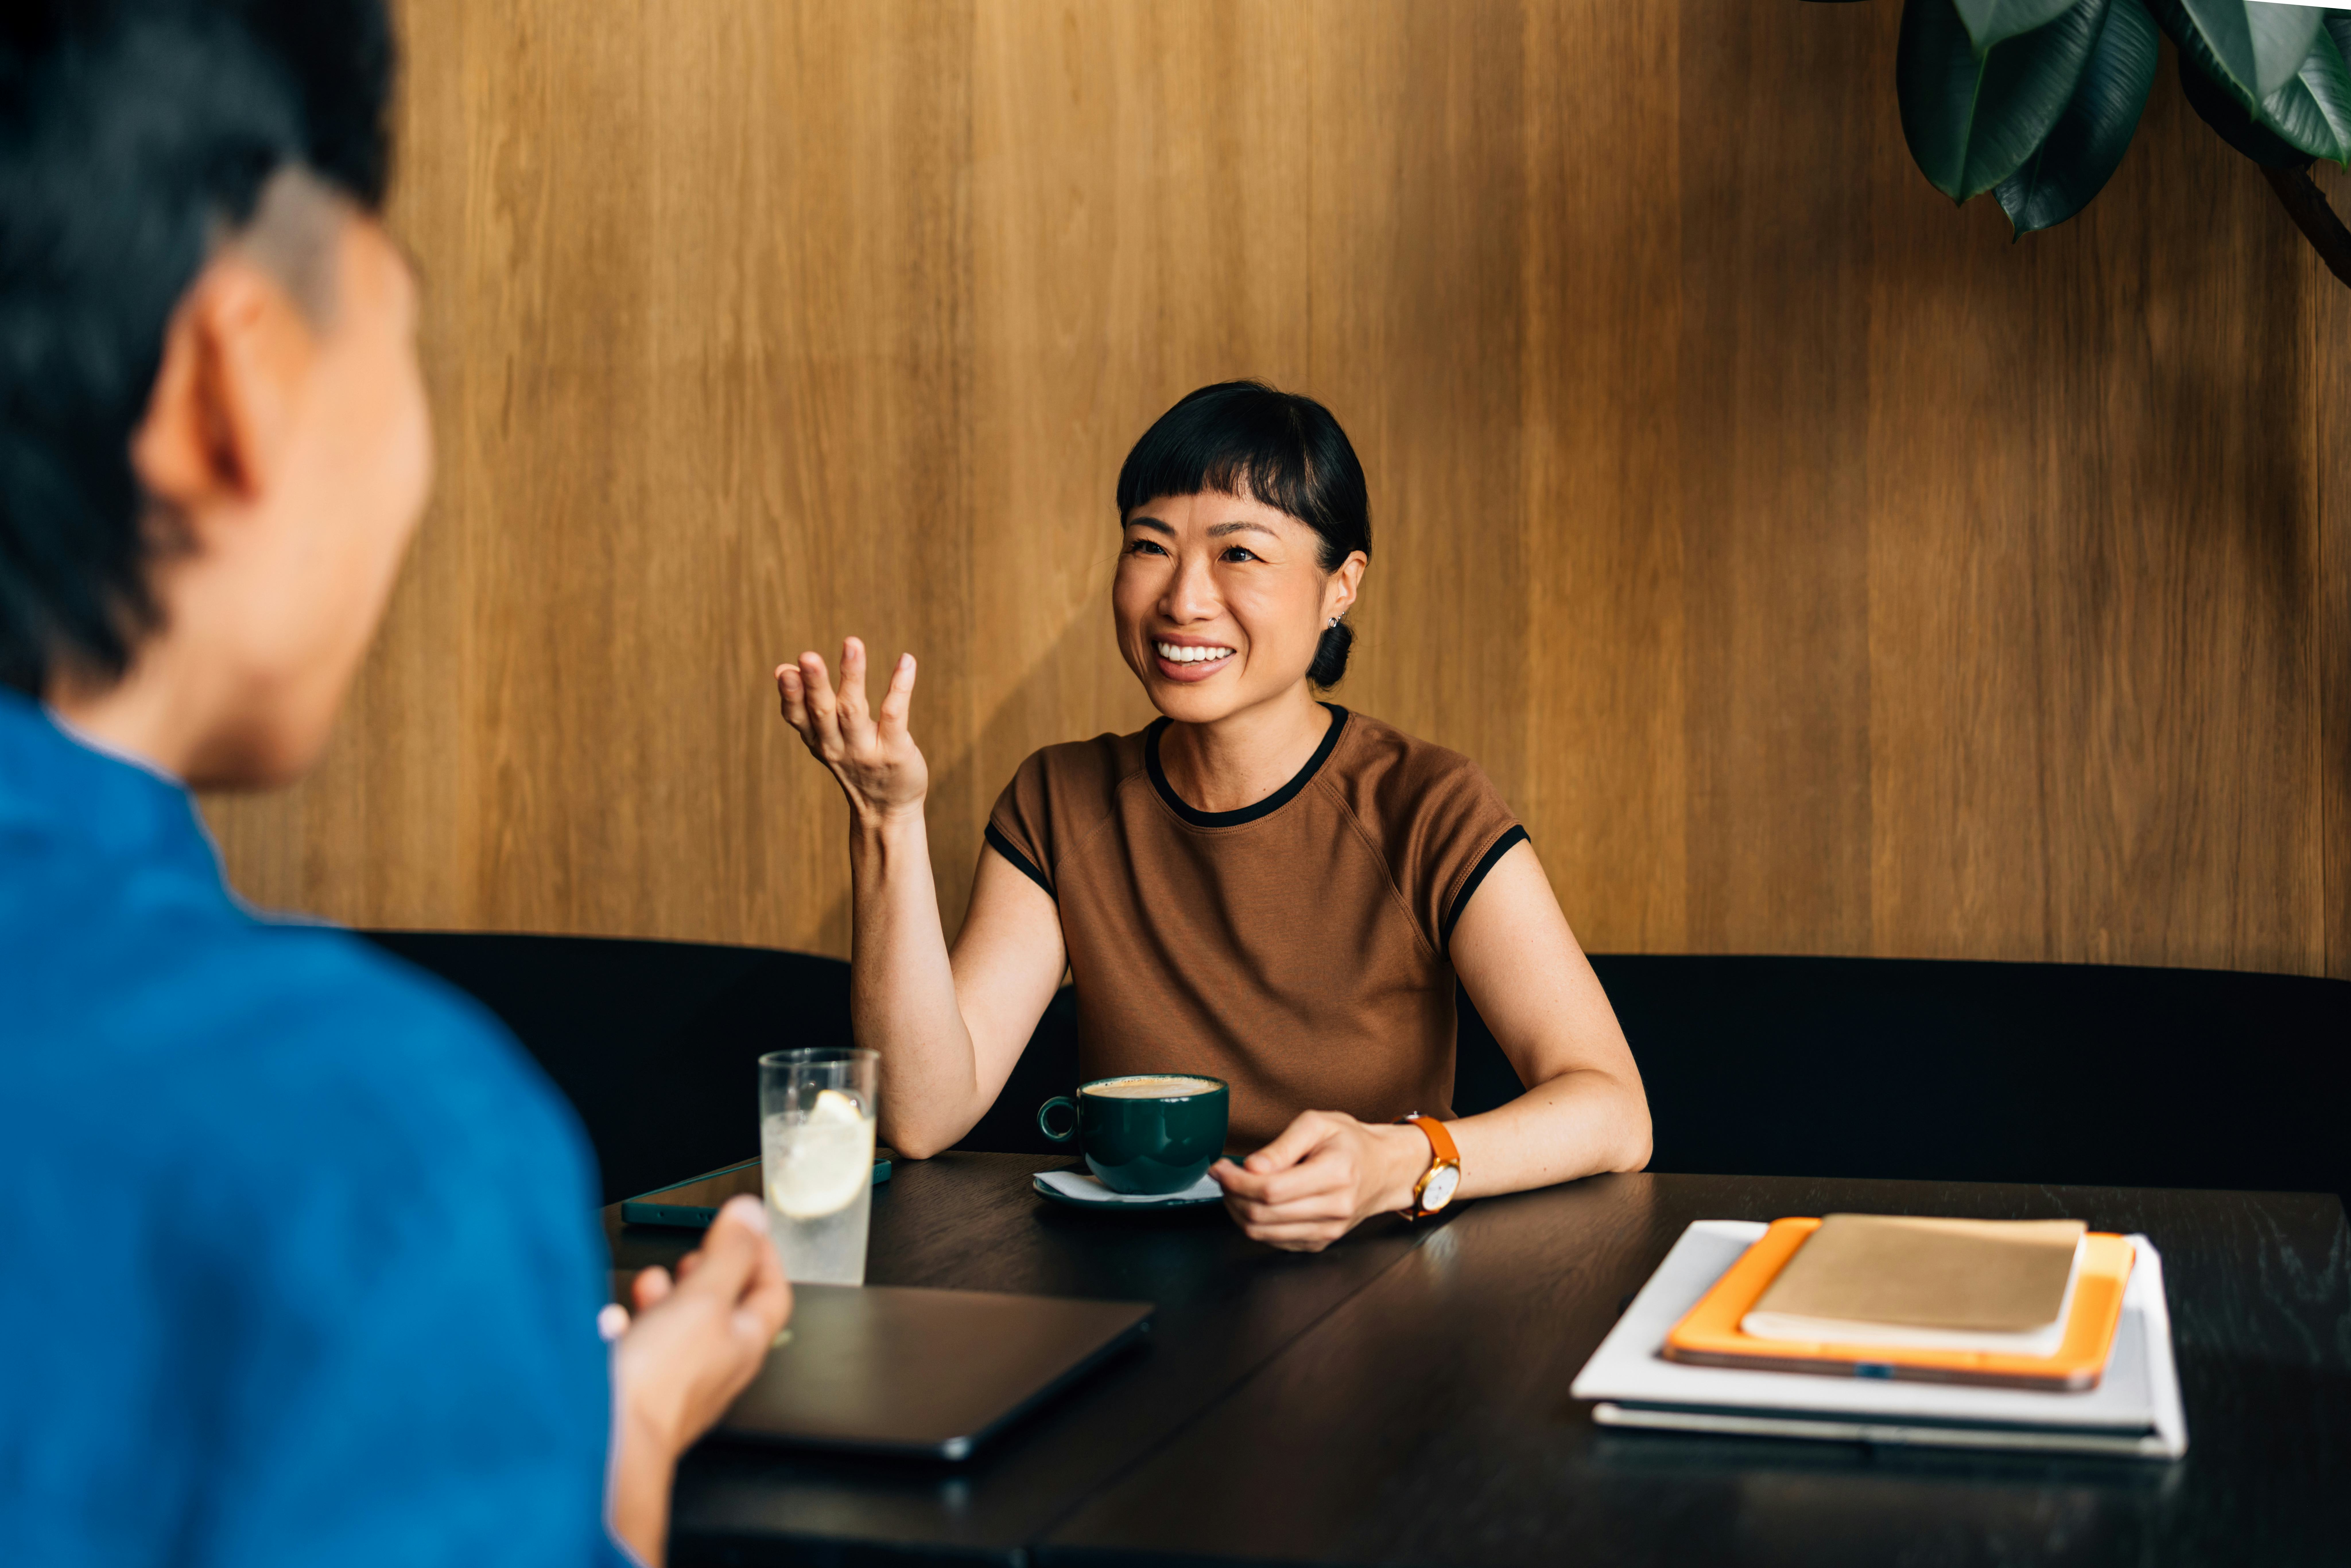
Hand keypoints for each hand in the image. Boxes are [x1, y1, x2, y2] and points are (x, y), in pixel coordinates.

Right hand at [603, 1195, 789, 1564]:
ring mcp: (675, 1383)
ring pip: (678, 1331)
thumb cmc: (658, 1387)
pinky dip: (628, 1330)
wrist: (606, 1442)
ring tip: (653, 1283)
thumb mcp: (704, 1300)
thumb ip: (729, 1255)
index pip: (772, 1293)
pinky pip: (639, 1354)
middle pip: (722, 1311)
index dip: (763, 1255)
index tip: (748, 1228)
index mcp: (743, 1344)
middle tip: (695, 1255)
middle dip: (706, 1275)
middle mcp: (714, 1367)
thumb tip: (752, 1215)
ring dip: (666, 1299)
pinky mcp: (637, 1394)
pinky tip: (613, 1323)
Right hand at [776, 637, 926, 823]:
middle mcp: (838, 746)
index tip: (783, 670)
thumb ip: (807, 708)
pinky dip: (900, 686)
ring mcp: (867, 750)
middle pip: (823, 712)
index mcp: (819, 741)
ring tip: (852, 644)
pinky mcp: (895, 752)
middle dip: (815, 684)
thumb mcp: (825, 740)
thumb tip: (782, 669)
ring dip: (852, 676)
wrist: (887, 813)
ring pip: (855, 710)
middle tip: (807, 656)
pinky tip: (906, 661)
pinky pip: (895, 715)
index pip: (798, 717)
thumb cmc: (856, 766)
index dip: (790, 695)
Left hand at [1210, 1110, 1433, 1252]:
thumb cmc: (1350, 1143)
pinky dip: (1255, 1224)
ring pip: (1263, 1233)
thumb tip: (1251, 1166)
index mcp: (1335, 1174)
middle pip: (1263, 1214)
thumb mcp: (1318, 1124)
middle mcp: (1334, 1208)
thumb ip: (1282, 1145)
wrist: (1384, 1169)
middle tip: (1223, 1175)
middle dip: (1231, 1195)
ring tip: (1235, 1187)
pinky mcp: (1320, 1243)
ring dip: (1237, 1211)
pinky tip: (1254, 1202)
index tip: (1220, 1167)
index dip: (1236, 1181)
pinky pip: (1274, 1242)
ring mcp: (1328, 1231)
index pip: (1271, 1190)